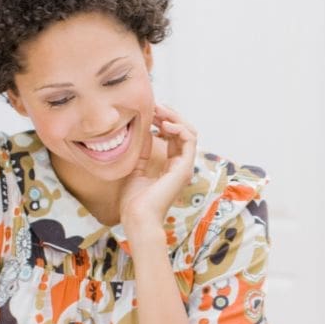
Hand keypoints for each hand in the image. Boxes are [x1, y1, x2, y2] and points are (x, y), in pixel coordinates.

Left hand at [120, 103, 196, 236]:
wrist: (137, 217)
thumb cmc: (134, 201)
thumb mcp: (136, 168)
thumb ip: (142, 151)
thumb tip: (144, 131)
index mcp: (171, 166)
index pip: (173, 137)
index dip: (163, 121)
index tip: (149, 112)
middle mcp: (181, 165)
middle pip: (183, 132)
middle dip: (170, 115)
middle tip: (155, 106)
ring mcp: (184, 166)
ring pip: (190, 132)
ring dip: (175, 118)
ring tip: (159, 111)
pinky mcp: (185, 167)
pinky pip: (190, 139)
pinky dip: (179, 127)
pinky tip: (163, 124)